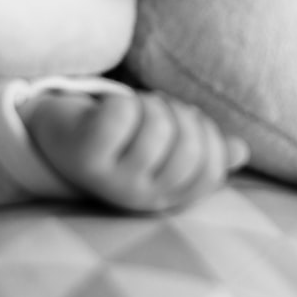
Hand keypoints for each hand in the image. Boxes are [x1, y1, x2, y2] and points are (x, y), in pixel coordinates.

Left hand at [21, 89, 248, 211]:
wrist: (56, 134)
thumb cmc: (119, 137)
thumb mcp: (163, 145)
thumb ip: (203, 150)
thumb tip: (240, 152)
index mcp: (164, 197)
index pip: (211, 172)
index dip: (208, 135)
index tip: (187, 118)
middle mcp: (140, 197)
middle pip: (188, 148)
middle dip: (179, 113)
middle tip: (158, 107)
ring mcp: (111, 180)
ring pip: (156, 126)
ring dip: (148, 103)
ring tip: (135, 108)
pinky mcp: (84, 156)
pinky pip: (122, 114)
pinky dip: (121, 99)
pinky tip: (108, 108)